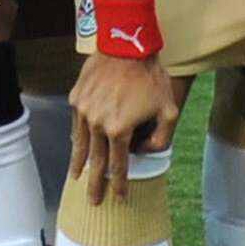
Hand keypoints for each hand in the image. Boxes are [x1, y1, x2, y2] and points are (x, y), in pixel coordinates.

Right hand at [67, 49, 181, 205]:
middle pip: (95, 162)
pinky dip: (77, 138)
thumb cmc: (151, 77)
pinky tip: (78, 146)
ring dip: (79, 164)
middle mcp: (97, 124)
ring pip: (80, 145)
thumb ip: (160, 138)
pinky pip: (76, 125)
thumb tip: (143, 152)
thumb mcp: (168, 110)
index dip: (120, 184)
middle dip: (95, 184)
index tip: (120, 198)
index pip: (118, 165)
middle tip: (93, 201)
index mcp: (119, 130)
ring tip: (77, 177)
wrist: (126, 44)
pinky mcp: (76, 98)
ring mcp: (83, 111)